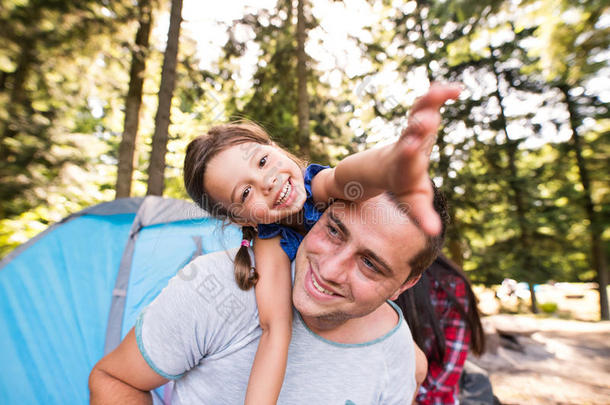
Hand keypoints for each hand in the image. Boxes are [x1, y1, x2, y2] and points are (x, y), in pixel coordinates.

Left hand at [387, 83, 460, 234]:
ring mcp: (409, 132)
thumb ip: (422, 216)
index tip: (411, 153)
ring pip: (416, 114)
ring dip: (427, 103)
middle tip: (423, 120)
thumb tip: (434, 232)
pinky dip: (439, 95)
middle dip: (416, 130)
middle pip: (410, 136)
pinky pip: (426, 104)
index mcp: (401, 170)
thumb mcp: (410, 201)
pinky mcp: (416, 118)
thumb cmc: (399, 185)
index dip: (410, 162)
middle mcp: (404, 150)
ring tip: (441, 91)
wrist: (372, 167)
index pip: (405, 167)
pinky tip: (455, 88)